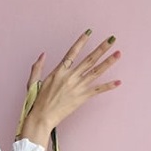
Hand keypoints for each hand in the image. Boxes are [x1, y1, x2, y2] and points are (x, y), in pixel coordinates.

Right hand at [20, 30, 121, 147]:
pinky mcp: (81, 98)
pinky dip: (108, 86)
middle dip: (101, 48)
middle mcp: (70, 77)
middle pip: (89, 60)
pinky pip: (97, 90)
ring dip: (108, 62)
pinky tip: (118, 82)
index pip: (72, 53)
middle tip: (112, 39)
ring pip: (96, 72)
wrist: (42, 118)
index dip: (81, 42)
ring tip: (118, 53)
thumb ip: (37, 67)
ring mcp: (77, 87)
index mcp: (58, 72)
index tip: (89, 32)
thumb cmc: (37, 103)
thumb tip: (42, 54)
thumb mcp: (32, 83)